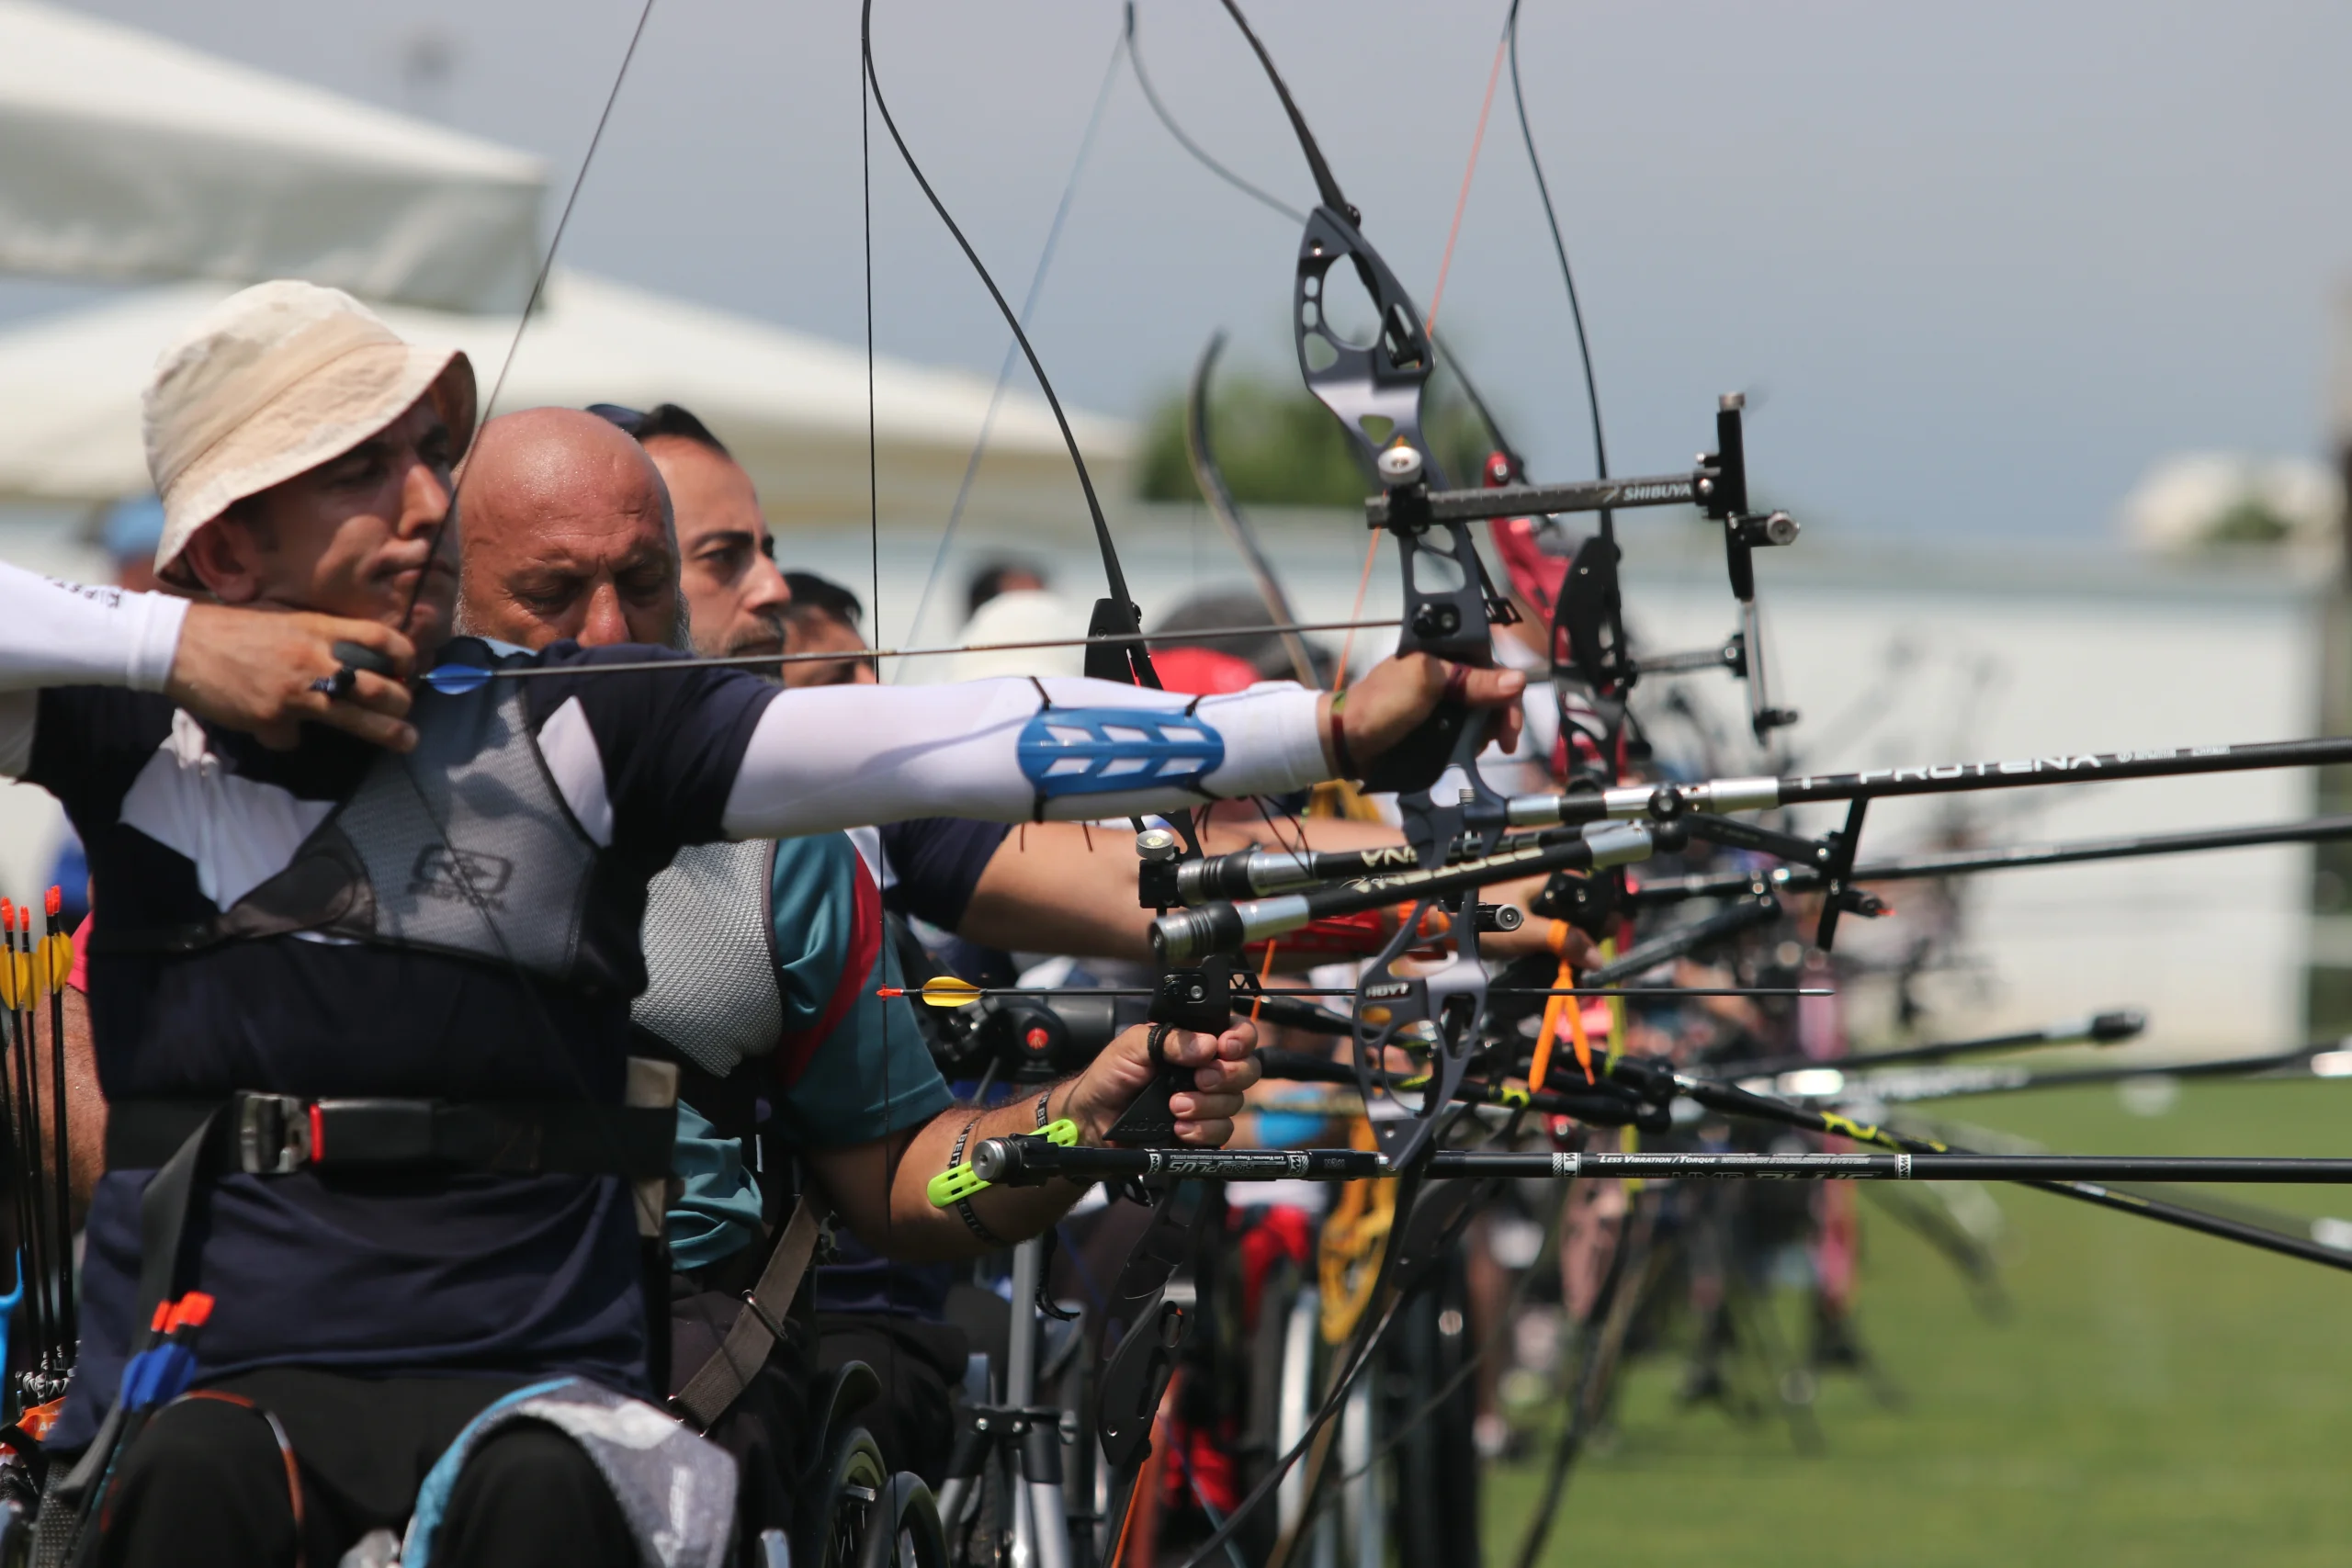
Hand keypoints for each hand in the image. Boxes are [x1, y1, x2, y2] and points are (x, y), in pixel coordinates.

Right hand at [168, 605, 416, 751]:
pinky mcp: (272, 716)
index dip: (405, 655)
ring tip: (406, 741)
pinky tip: (275, 729)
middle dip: (402, 703)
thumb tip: (353, 662)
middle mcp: (314, 658)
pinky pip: (293, 738)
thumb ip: (320, 639)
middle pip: (378, 687)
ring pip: (355, 717)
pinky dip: (287, 738)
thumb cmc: (234, 630)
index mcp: (318, 629)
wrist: (179, 644)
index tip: (409, 670)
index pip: (380, 638)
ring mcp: (295, 690)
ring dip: (387, 732)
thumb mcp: (286, 621)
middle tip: (407, 713)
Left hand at [1064, 1018, 1262, 1146]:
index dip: (1240, 1039)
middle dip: (1227, 1076)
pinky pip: (1221, 1132)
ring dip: (1207, 1106)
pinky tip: (1178, 1129)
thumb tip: (1208, 1044)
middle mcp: (1206, 1069)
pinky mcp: (1201, 1130)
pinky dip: (1202, 1130)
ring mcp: (1206, 1101)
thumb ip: (1170, 1039)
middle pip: (1247, 1069)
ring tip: (1175, 1106)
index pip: (1237, 1033)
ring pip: (1234, 1103)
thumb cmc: (1109, 1076)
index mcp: (1194, 1042)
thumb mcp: (1132, 1045)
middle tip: (1198, 1080)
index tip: (1225, 1047)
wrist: (1093, 1119)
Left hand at [1323, 653, 1524, 770]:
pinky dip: (1469, 744)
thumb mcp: (1427, 684)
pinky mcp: (1437, 725)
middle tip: (1504, 742)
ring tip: (1475, 748)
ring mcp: (1441, 701)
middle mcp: (1446, 674)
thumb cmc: (1380, 704)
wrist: (1348, 742)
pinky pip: (1465, 733)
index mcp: (1444, 652)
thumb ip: (1471, 681)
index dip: (1506, 692)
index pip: (1491, 666)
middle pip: (1491, 693)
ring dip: (1484, 734)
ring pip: (1481, 716)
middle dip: (1499, 718)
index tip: (1509, 721)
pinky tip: (1465, 752)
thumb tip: (1517, 681)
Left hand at [1476, 876, 1601, 964]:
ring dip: (1572, 947)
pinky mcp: (1522, 920)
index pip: (1591, 894)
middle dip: (1588, 938)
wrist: (1443, 926)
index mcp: (1550, 878)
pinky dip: (1555, 948)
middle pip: (1579, 912)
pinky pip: (1548, 932)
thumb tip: (1599, 957)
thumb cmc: (1485, 919)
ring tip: (1577, 970)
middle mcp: (1545, 886)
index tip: (1606, 942)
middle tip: (1590, 963)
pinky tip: (1559, 966)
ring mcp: (1533, 903)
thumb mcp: (1529, 931)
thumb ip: (1565, 941)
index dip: (1602, 918)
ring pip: (1564, 924)